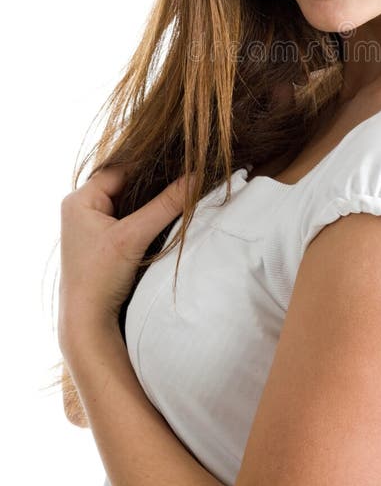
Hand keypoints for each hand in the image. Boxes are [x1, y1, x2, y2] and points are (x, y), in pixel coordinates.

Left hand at [58, 165, 186, 352]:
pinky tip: (165, 217)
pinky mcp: (101, 243)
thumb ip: (165, 205)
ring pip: (129, 202)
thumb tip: (197, 176)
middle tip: (185, 176)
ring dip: (151, 201)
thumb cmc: (99, 279)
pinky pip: (128, 219)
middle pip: (126, 184)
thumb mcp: (134, 236)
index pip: (121, 168)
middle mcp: (81, 209)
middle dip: (154, 183)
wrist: (86, 324)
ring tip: (179, 194)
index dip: (151, 164)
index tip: (181, 161)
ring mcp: (91, 227)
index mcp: (80, 200)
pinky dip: (146, 217)